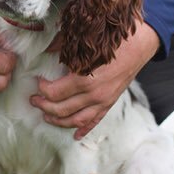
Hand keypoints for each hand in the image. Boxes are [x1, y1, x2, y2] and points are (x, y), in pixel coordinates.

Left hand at [30, 22, 159, 139]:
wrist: (140, 43)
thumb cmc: (111, 38)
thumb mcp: (83, 39)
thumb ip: (62, 45)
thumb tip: (46, 50)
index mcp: (84, 78)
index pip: (55, 92)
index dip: (42, 89)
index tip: (37, 81)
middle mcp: (94, 94)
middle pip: (62, 109)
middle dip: (44, 107)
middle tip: (33, 100)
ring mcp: (103, 101)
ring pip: (76, 120)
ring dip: (59, 121)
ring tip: (46, 117)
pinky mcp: (110, 102)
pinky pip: (95, 121)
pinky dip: (84, 130)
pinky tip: (75, 135)